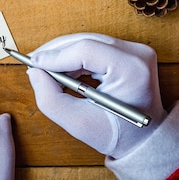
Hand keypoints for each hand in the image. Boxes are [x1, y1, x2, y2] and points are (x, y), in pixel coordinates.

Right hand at [26, 33, 166, 158]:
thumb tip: (34, 72)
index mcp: (132, 70)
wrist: (145, 138)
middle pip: (86, 40)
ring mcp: (135, 50)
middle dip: (56, 52)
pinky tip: (62, 70)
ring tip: (46, 71)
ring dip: (63, 54)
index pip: (87, 50)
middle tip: (33, 65)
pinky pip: (94, 45)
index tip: (33, 65)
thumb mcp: (78, 124)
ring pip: (87, 41)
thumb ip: (50, 99)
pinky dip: (74, 56)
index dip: (56, 56)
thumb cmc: (117, 135)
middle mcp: (137, 54)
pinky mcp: (129, 51)